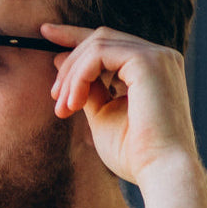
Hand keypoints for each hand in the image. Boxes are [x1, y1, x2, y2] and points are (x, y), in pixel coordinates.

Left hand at [44, 24, 198, 185]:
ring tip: (63, 107)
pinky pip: (99, 54)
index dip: (75, 36)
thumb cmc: (135, 154)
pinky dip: (79, 76)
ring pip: (97, 44)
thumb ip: (87, 89)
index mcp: (151, 70)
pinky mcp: (149, 61)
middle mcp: (159, 58)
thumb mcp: (102, 116)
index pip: (109, 43)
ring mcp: (157, 57)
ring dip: (71, 76)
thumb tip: (62, 61)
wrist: (160, 171)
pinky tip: (74, 103)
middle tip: (55, 98)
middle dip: (69, 64)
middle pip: (100, 38)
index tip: (46, 35)